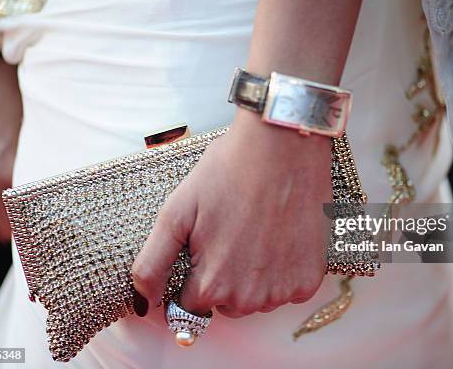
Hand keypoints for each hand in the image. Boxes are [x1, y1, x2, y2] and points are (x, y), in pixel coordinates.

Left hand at [132, 110, 330, 317]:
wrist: (282, 147)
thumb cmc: (228, 172)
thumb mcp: (176, 213)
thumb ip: (152, 265)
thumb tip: (143, 303)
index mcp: (211, 286)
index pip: (190, 306)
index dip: (194, 273)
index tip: (206, 244)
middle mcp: (248, 299)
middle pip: (225, 305)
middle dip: (223, 276)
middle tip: (232, 232)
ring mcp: (282, 292)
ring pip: (257, 300)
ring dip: (253, 275)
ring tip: (258, 231)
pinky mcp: (309, 280)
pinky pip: (288, 290)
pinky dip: (283, 271)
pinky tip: (281, 236)